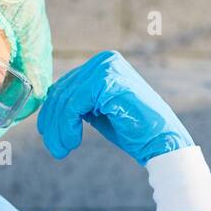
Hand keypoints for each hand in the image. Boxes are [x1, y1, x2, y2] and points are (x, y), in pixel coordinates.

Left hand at [37, 50, 192, 165]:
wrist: (162, 143)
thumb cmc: (133, 131)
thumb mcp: (99, 111)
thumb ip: (79, 102)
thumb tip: (49, 103)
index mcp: (103, 64)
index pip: (65, 85)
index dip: (51, 112)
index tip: (49, 135)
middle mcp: (104, 60)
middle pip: (62, 91)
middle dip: (53, 123)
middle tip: (55, 149)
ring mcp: (106, 68)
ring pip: (65, 99)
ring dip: (59, 129)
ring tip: (61, 150)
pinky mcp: (107, 82)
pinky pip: (73, 104)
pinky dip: (66, 126)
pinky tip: (72, 142)